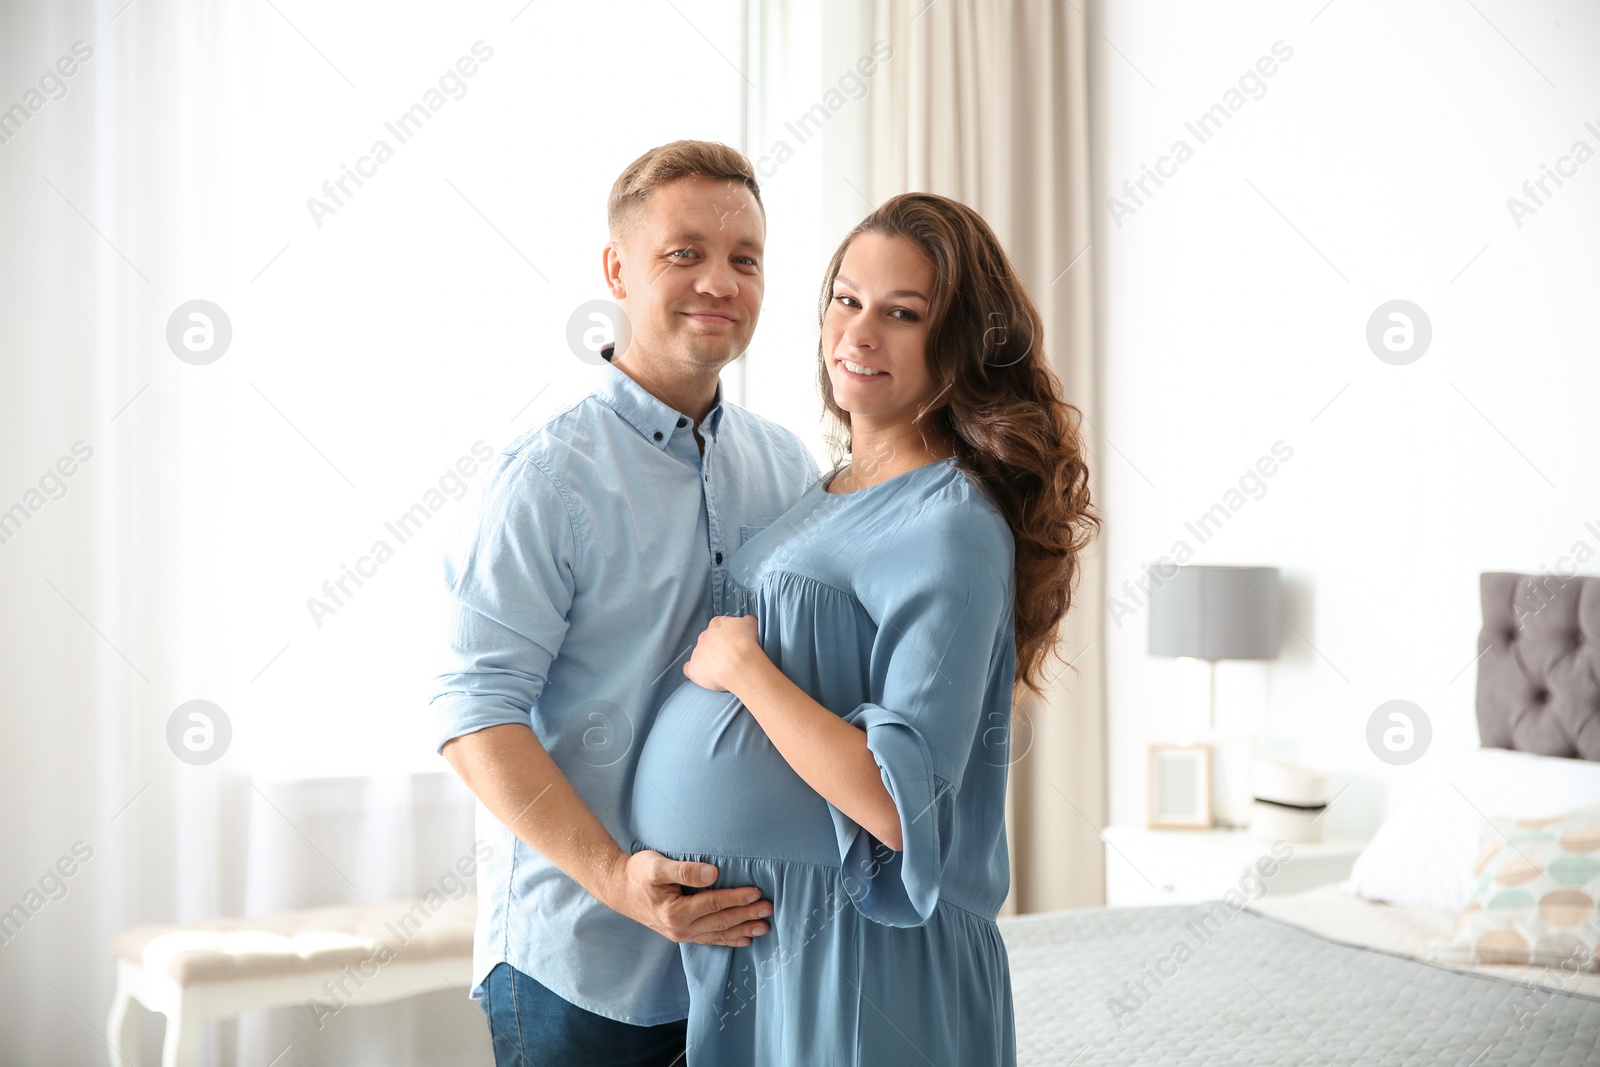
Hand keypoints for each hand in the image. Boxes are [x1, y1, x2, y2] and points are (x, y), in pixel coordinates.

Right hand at [599, 850, 771, 945]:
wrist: (618, 889)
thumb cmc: (638, 872)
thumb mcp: (657, 865)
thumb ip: (685, 869)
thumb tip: (713, 874)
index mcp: (675, 912)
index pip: (713, 904)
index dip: (736, 898)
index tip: (757, 892)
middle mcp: (679, 928)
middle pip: (720, 922)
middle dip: (746, 916)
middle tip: (769, 910)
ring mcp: (681, 934)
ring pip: (718, 934)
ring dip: (742, 930)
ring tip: (764, 928)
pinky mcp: (681, 934)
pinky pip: (709, 939)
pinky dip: (728, 940)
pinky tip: (743, 940)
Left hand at [682, 614, 762, 693]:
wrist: (741, 664)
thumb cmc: (747, 644)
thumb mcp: (751, 624)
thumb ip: (744, 621)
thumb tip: (744, 622)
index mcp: (716, 624)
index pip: (718, 627)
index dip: (726, 636)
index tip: (733, 643)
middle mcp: (703, 636)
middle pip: (707, 641)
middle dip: (716, 648)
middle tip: (729, 657)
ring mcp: (696, 652)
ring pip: (699, 655)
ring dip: (708, 661)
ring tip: (722, 670)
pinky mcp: (693, 668)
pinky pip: (689, 669)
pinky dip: (696, 672)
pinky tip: (704, 676)